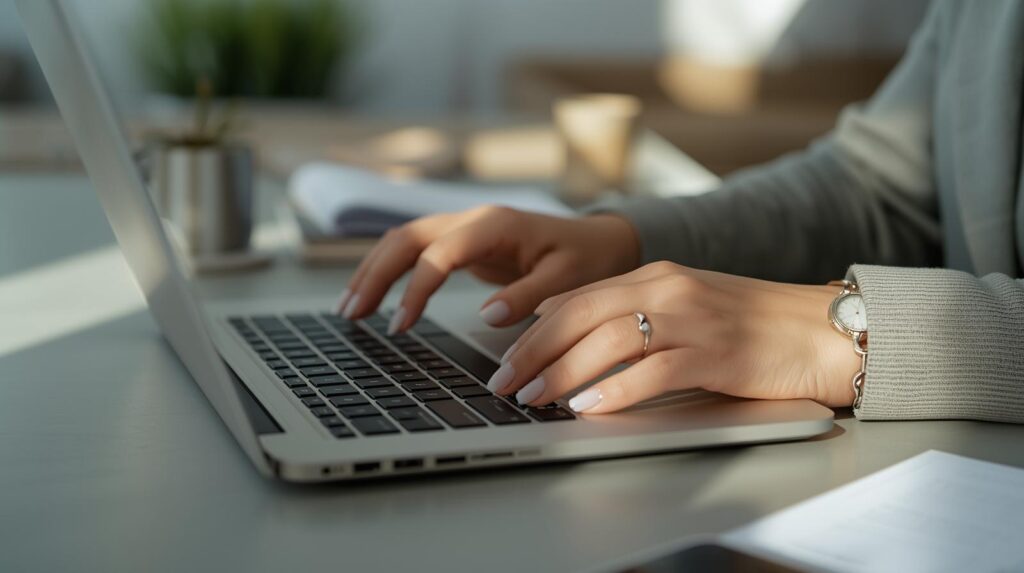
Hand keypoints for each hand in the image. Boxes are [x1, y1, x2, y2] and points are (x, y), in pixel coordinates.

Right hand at [338, 206, 640, 333]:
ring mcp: (464, 227)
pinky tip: (374, 297)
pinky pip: (416, 251)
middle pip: (406, 238)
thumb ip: (529, 296)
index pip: (439, 254)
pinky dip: (389, 271)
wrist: (600, 239)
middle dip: (374, 274)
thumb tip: (489, 316)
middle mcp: (472, 219)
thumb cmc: (587, 259)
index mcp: (495, 225)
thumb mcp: (569, 280)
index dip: (416, 289)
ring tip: (349, 310)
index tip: (401, 326)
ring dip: (373, 271)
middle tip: (350, 314)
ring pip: (403, 240)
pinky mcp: (462, 242)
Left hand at [489, 261, 859, 412]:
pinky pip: (654, 371)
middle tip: (504, 383)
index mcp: (655, 275)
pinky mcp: (716, 352)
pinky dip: (616, 390)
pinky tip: (589, 406)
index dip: (533, 329)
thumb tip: (565, 328)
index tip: (505, 357)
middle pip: (581, 314)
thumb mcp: (683, 305)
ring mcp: (692, 318)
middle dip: (533, 351)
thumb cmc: (751, 324)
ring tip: (533, 398)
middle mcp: (668, 288)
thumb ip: (630, 311)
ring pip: (608, 339)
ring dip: (562, 372)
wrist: (822, 329)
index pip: (577, 296)